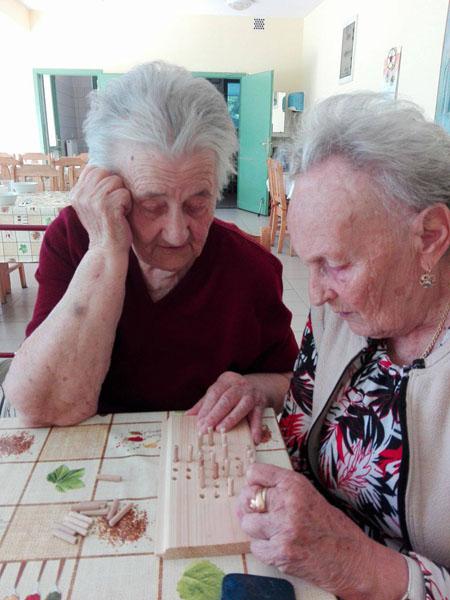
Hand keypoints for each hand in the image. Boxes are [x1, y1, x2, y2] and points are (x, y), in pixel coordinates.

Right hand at [71, 165, 132, 252]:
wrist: (107, 250)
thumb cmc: (105, 226)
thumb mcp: (92, 205)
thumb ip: (92, 187)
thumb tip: (101, 165)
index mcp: (76, 193)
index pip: (93, 169)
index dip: (105, 179)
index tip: (107, 197)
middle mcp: (81, 194)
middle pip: (106, 172)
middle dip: (115, 186)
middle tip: (114, 204)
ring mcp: (93, 200)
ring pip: (116, 181)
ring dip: (122, 195)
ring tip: (117, 210)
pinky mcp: (107, 206)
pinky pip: (125, 193)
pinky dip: (128, 204)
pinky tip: (122, 216)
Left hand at [185, 371, 266, 443]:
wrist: (260, 387)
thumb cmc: (233, 392)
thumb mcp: (219, 392)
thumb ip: (204, 403)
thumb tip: (188, 415)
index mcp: (226, 380)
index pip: (214, 393)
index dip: (206, 409)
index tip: (198, 423)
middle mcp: (240, 384)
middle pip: (226, 399)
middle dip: (215, 415)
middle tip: (205, 429)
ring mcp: (252, 394)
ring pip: (242, 406)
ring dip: (231, 419)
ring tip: (221, 431)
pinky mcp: (261, 404)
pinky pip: (258, 417)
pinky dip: (256, 428)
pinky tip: (253, 438)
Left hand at [236, 463, 407, 598]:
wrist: (350, 558)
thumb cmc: (328, 526)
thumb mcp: (307, 495)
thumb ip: (280, 489)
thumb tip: (247, 490)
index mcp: (294, 484)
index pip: (255, 472)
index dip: (252, 483)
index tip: (255, 491)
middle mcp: (288, 502)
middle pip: (247, 497)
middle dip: (251, 508)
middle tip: (264, 517)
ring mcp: (284, 527)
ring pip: (247, 523)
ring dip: (256, 531)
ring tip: (273, 533)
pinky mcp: (281, 551)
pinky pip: (255, 547)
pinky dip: (264, 550)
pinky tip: (280, 548)